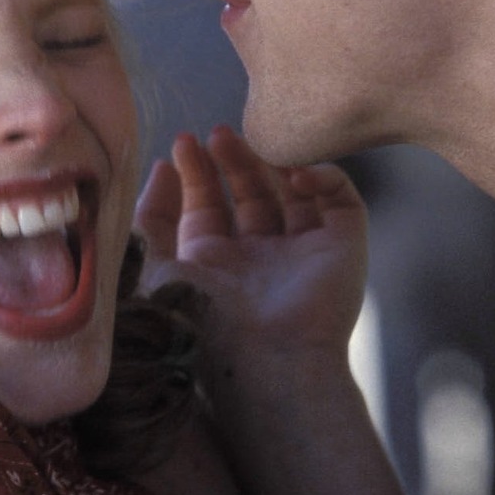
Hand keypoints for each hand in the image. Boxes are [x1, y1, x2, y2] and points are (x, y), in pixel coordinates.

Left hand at [135, 126, 366, 377]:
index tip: (183, 143)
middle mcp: (259, 263)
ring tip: (250, 136)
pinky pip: (342, 201)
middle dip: (232, 161)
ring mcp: (303, 256)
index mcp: (213, 270)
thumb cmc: (197, 322)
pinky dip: (324, 176)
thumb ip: (150, 217)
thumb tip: (164, 168)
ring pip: (294, 193)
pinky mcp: (344, 250)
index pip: (208, 209)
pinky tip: (295, 172)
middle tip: (217, 134)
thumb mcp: (150, 266)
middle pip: (250, 196)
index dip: (196, 174)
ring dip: (274, 161)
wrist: (260, 360)